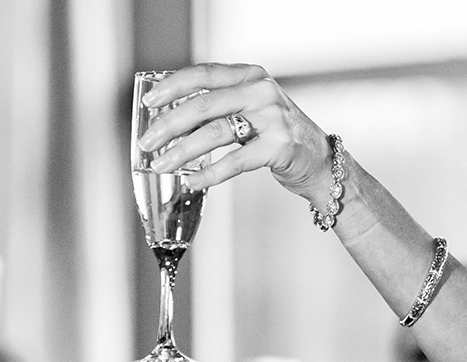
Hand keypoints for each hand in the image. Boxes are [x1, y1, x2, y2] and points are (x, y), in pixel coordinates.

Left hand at [136, 62, 332, 206]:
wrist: (319, 160)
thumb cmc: (277, 135)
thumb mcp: (250, 110)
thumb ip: (218, 108)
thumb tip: (170, 121)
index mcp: (250, 76)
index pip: (204, 74)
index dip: (172, 87)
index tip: (149, 103)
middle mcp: (261, 92)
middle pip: (203, 104)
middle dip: (168, 125)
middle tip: (147, 142)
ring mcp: (272, 118)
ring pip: (214, 133)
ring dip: (181, 151)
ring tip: (161, 164)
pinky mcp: (278, 146)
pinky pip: (235, 161)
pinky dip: (209, 174)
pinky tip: (191, 181)